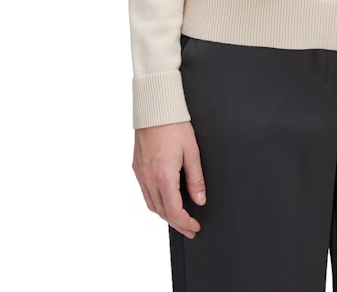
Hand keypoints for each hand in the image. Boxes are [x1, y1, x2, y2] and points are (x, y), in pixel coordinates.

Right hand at [132, 121, 205, 237]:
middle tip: (189, 229)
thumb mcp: (192, 151)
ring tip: (179, 219)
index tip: (194, 227)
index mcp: (164, 176)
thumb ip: (196, 179)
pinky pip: (144, 193)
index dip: (185, 223)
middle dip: (177, 224)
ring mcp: (140, 173)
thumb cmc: (174, 125)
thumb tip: (200, 200)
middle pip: (162, 212)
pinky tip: (164, 201)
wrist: (155, 107)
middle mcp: (149, 178)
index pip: (174, 211)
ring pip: (151, 205)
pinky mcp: (136, 167)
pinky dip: (155, 203)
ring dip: (165, 215)